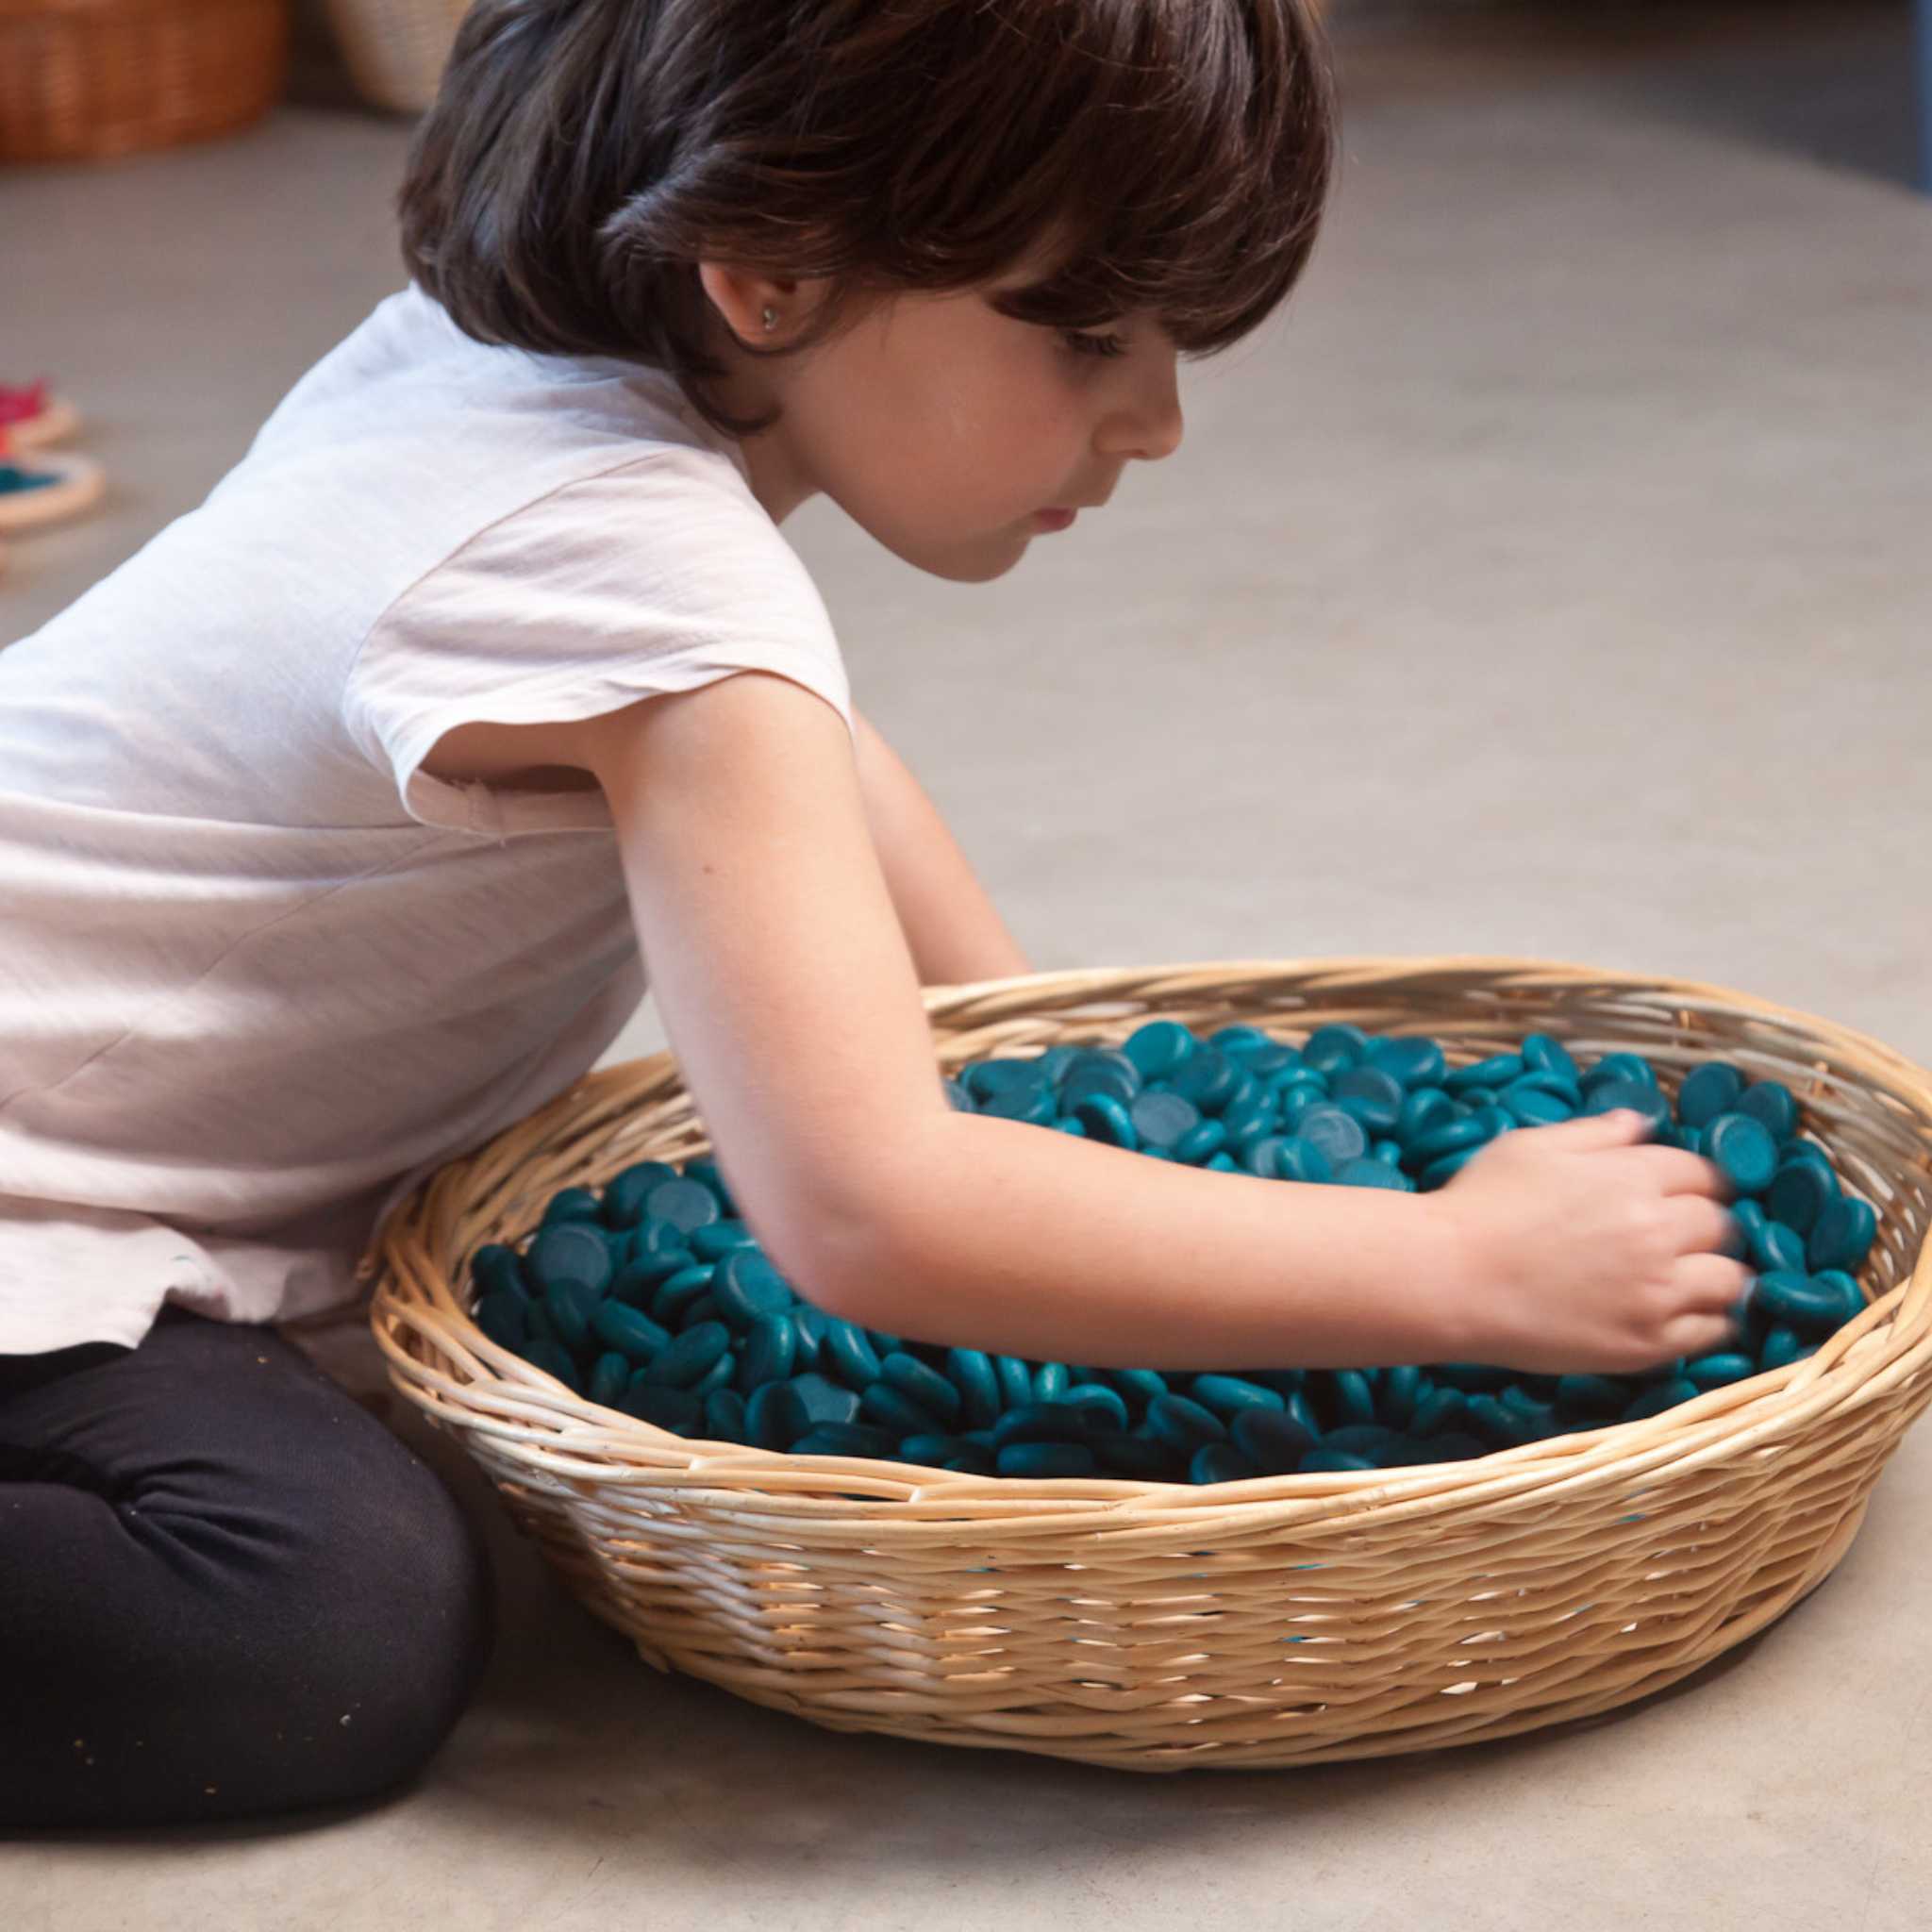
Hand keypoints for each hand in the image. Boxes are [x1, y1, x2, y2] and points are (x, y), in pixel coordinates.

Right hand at [1430, 1109, 1751, 1375]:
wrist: (1448, 1279)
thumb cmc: (1480, 1205)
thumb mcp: (1532, 1147)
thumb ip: (1596, 1132)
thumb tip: (1642, 1122)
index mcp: (1633, 1176)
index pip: (1703, 1173)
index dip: (1694, 1181)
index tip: (1682, 1192)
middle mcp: (1657, 1231)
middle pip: (1721, 1224)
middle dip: (1705, 1224)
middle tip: (1680, 1235)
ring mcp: (1657, 1291)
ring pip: (1730, 1280)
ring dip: (1717, 1273)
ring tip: (1692, 1277)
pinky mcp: (1647, 1342)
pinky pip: (1714, 1331)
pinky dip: (1710, 1320)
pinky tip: (1689, 1313)